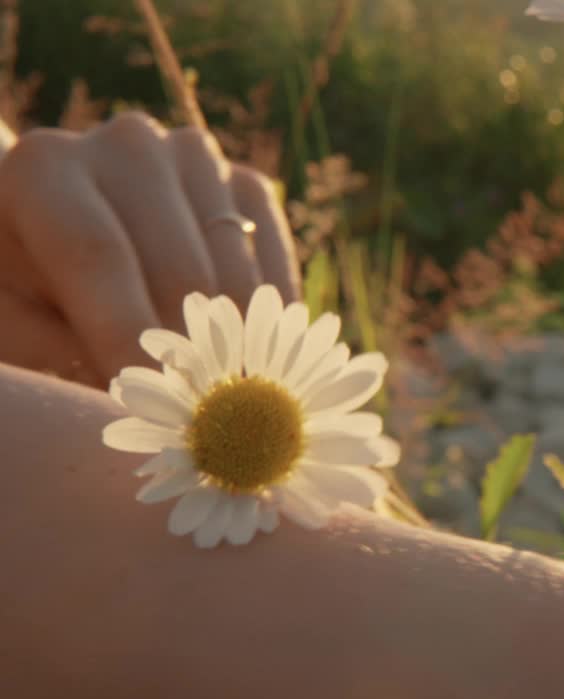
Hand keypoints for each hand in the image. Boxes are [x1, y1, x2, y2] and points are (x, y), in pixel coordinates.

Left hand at [0, 111, 300, 386]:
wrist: (46, 231)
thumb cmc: (15, 289)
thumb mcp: (5, 323)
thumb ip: (49, 355)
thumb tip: (130, 401)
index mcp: (46, 169)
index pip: (99, 255)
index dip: (125, 335)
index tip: (146, 404)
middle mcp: (128, 146)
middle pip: (181, 269)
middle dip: (185, 356)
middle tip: (189, 426)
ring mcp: (197, 159)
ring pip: (236, 275)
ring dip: (230, 347)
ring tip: (215, 404)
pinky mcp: (244, 183)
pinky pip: (275, 263)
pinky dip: (269, 322)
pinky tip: (248, 360)